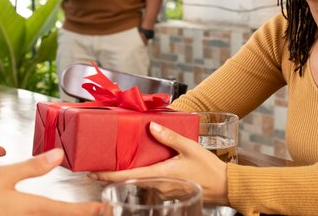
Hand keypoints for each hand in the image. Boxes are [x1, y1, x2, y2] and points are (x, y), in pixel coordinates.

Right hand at [0, 149, 102, 215]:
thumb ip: (33, 167)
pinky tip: (43, 211)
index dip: (89, 211)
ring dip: (64, 215)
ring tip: (75, 211)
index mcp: (32, 207)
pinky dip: (46, 215)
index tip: (105, 209)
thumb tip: (58, 155)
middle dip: (79, 215)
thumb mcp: (4, 176)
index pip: (68, 211)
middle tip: (98, 211)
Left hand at [90, 122, 229, 205]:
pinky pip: (149, 183)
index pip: (127, 176)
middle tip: (99, 164)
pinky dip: (140, 176)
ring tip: (115, 163)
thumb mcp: (189, 147)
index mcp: (159, 174)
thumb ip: (169, 136)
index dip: (107, 175)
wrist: (225, 186)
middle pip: (129, 181)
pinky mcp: (169, 191)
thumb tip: (150, 126)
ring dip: (127, 175)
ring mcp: (163, 191)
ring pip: (139, 182)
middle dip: (113, 174)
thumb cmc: (209, 168)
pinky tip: (139, 167)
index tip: (92, 172)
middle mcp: (158, 186)